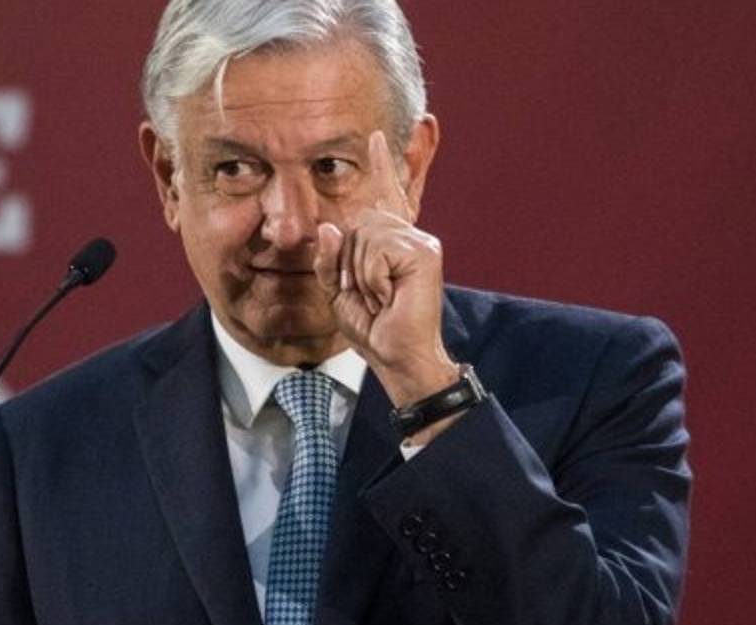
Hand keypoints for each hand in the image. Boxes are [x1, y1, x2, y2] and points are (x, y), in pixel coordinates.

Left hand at [313, 130, 458, 411]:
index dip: (381, 165)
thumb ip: (331, 257)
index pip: (383, 197)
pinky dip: (372, 277)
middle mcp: (409, 235)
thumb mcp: (338, 290)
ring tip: (380, 297)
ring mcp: (420, 241)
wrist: (397, 356)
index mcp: (391, 243)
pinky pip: (375, 249)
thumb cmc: (373, 327)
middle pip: (358, 221)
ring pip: (364, 234)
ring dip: (361, 273)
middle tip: (369, 295)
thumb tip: (330, 227)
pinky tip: (389, 294)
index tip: (376, 137)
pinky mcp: (424, 251)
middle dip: (349, 262)